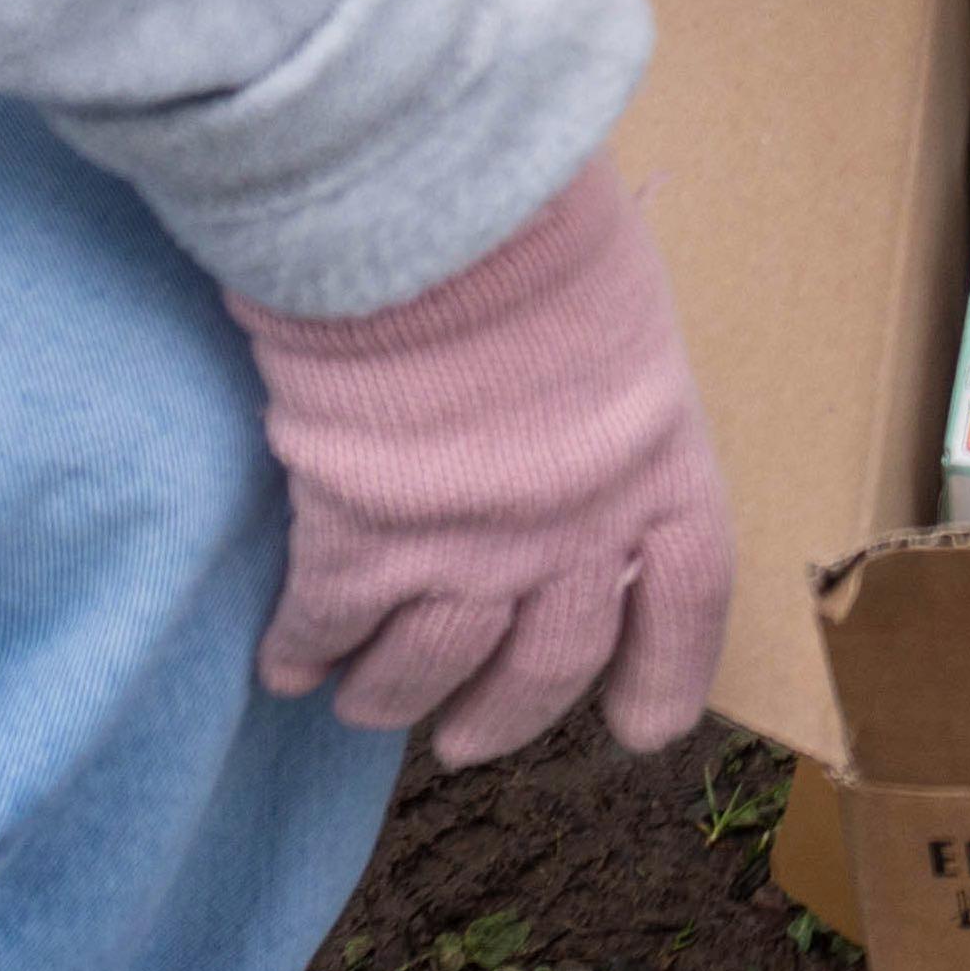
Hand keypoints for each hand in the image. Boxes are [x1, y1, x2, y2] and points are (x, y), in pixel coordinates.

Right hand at [229, 157, 733, 763]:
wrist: (436, 229)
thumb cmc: (537, 237)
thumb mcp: (618, 316)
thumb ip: (600, 396)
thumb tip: (564, 413)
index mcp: (662, 475)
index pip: (686, 606)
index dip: (663, 677)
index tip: (639, 725)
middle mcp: (579, 538)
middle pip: (549, 667)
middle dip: (502, 715)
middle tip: (463, 741)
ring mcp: (469, 555)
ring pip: (429, 668)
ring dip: (391, 696)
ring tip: (364, 702)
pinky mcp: (361, 546)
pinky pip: (329, 625)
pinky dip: (302, 650)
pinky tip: (282, 661)